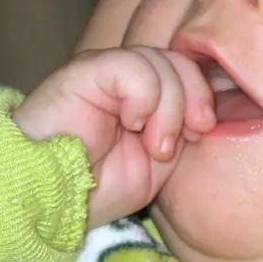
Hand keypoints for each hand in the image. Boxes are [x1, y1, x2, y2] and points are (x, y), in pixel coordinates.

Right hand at [13, 47, 216, 226]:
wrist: (51, 200)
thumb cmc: (98, 187)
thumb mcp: (158, 161)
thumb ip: (182, 129)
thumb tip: (212, 109)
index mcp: (146, 95)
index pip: (189, 69)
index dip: (203, 95)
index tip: (201, 132)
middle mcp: (126, 77)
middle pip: (180, 61)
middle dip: (193, 100)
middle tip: (175, 142)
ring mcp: (105, 71)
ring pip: (161, 62)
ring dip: (168, 109)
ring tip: (152, 145)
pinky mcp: (85, 70)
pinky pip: (133, 66)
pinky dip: (144, 98)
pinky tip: (131, 123)